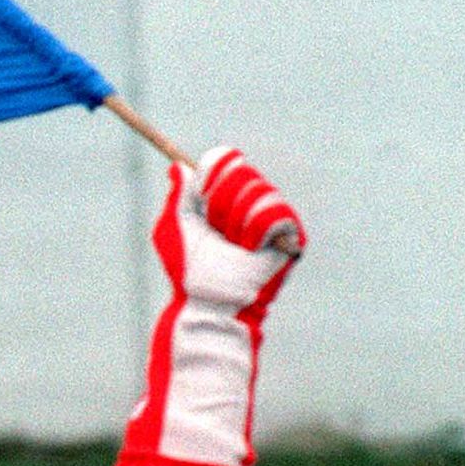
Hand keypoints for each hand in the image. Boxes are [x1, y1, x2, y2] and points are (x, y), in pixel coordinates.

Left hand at [125, 147, 305, 465]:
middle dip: (219, 201)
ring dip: (234, 220)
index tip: (200, 195)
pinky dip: (254, 230)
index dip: (213, 172)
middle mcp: (251, 205)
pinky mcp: (291, 237)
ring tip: (231, 245)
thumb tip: (179, 167)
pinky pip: (274, 212)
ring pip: (256, 190)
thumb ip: (178, 197)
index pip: (227, 161)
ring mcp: (272, 220)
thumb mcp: (173, 230)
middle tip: (214, 228)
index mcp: (225, 201)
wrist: (207, 304)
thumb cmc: (188, 274)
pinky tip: (248, 249)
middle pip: (240, 170)